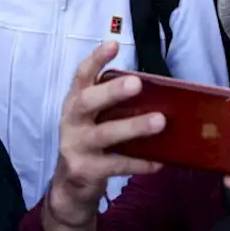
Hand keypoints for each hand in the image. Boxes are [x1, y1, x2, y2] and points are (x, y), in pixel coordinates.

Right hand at [44, 41, 163, 230]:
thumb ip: (113, 105)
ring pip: (105, 134)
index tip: (114, 44)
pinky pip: (116, 165)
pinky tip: (159, 161)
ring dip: (133, 127)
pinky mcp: (85, 170)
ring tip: (159, 121)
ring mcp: (76, 146)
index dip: (96, 59)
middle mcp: (71, 121)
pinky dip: (139, 162)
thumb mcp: (94, 119)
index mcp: (75, 103)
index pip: (81, 76)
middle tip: (137, 83)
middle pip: (88, 102)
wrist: (70, 186)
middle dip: (111, 92)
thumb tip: (159, 92)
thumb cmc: (91, 143)